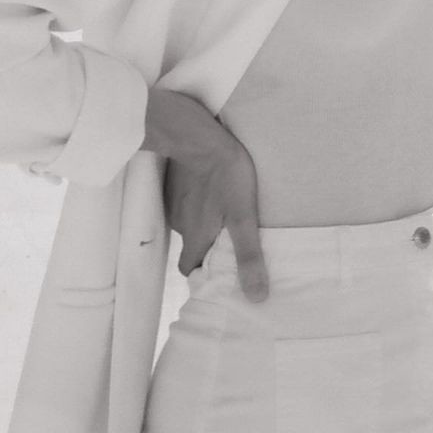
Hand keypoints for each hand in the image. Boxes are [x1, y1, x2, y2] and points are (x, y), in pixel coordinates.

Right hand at [144, 89, 267, 301]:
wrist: (200, 135)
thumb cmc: (225, 175)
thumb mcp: (243, 217)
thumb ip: (249, 256)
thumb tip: (257, 298)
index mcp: (195, 238)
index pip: (190, 269)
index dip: (203, 274)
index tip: (219, 273)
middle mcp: (180, 224)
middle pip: (191, 245)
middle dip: (207, 245)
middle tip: (229, 237)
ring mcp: (175, 201)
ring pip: (189, 220)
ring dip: (204, 219)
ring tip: (225, 209)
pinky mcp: (176, 181)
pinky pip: (187, 198)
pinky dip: (198, 199)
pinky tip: (214, 187)